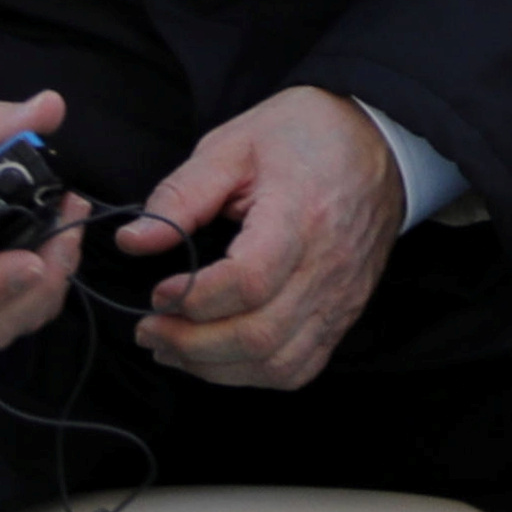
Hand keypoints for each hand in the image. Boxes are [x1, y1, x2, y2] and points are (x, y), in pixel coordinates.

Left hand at [123, 85, 401, 389]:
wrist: (377, 140)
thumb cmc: (304, 137)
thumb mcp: (233, 145)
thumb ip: (181, 195)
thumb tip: (133, 241)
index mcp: (302, 214)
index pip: (249, 281)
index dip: (195, 297)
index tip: (160, 290)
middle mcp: (328, 264)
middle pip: (259, 334)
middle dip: (190, 344)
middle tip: (150, 330)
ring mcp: (340, 295)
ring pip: (278, 363)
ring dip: (216, 367)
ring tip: (174, 348)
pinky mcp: (344, 311)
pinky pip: (301, 367)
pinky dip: (254, 374)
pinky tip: (220, 357)